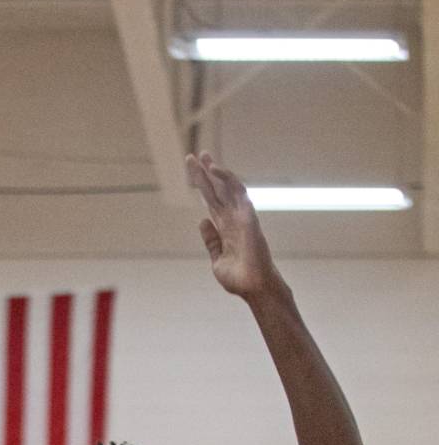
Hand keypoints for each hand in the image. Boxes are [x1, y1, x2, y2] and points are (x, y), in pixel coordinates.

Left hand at [188, 152, 277, 299]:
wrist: (253, 288)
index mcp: (225, 228)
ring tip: (202, 156)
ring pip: (226, 187)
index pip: (211, 202)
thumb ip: (211, 241)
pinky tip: (215, 169)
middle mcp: (232, 219)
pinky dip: (227, 179)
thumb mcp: (217, 259)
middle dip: (204, 174)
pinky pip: (238, 192)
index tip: (192, 173)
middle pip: (216, 191)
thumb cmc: (239, 278)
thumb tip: (203, 221)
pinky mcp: (248, 216)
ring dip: (214, 171)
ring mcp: (241, 216)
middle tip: (192, 157)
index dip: (202, 187)